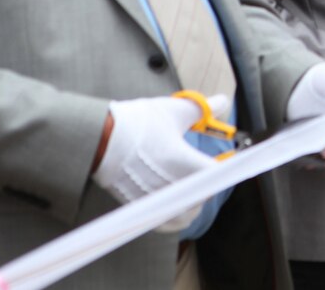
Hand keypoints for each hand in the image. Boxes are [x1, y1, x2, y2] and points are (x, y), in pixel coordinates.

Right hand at [92, 94, 226, 231]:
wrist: (98, 137)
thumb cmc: (138, 122)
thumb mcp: (174, 110)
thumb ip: (203, 109)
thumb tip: (224, 101)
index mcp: (185, 162)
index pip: (217, 175)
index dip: (224, 167)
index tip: (225, 161)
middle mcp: (173, 186)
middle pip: (204, 195)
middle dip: (209, 183)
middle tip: (206, 171)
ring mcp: (156, 199)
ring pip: (187, 213)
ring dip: (194, 203)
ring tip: (192, 187)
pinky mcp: (140, 206)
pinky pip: (166, 223)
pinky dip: (176, 217)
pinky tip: (177, 204)